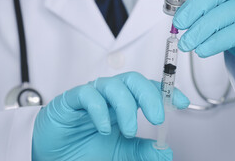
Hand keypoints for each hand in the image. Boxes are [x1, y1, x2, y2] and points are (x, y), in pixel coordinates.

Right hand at [32, 72, 189, 160]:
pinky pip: (87, 95)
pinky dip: (99, 110)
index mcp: (123, 105)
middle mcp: (109, 97)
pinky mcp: (71, 100)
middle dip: (149, 95)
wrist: (53, 156)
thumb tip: (165, 152)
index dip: (166, 92)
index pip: (147, 90)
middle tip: (157, 117)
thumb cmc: (84, 151)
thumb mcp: (119, 155)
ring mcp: (90, 96)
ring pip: (113, 85)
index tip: (182, 103)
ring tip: (128, 130)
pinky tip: (104, 128)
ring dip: (126, 106)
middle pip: (134, 80)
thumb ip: (140, 152)